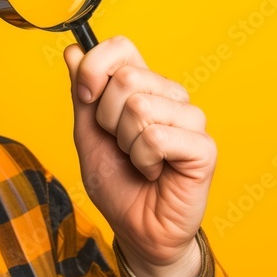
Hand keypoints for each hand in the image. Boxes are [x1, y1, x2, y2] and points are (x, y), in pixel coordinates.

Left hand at [64, 36, 215, 276]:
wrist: (136, 230)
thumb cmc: (117, 184)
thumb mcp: (88, 135)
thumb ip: (83, 94)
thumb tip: (74, 52)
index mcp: (142, 87)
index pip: (122, 47)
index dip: (97, 68)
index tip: (86, 98)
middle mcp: (169, 96)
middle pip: (127, 78)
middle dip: (107, 119)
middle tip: (120, 145)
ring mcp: (189, 120)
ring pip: (141, 108)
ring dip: (127, 143)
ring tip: (139, 161)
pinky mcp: (203, 147)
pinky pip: (157, 137)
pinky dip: (144, 160)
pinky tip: (155, 172)